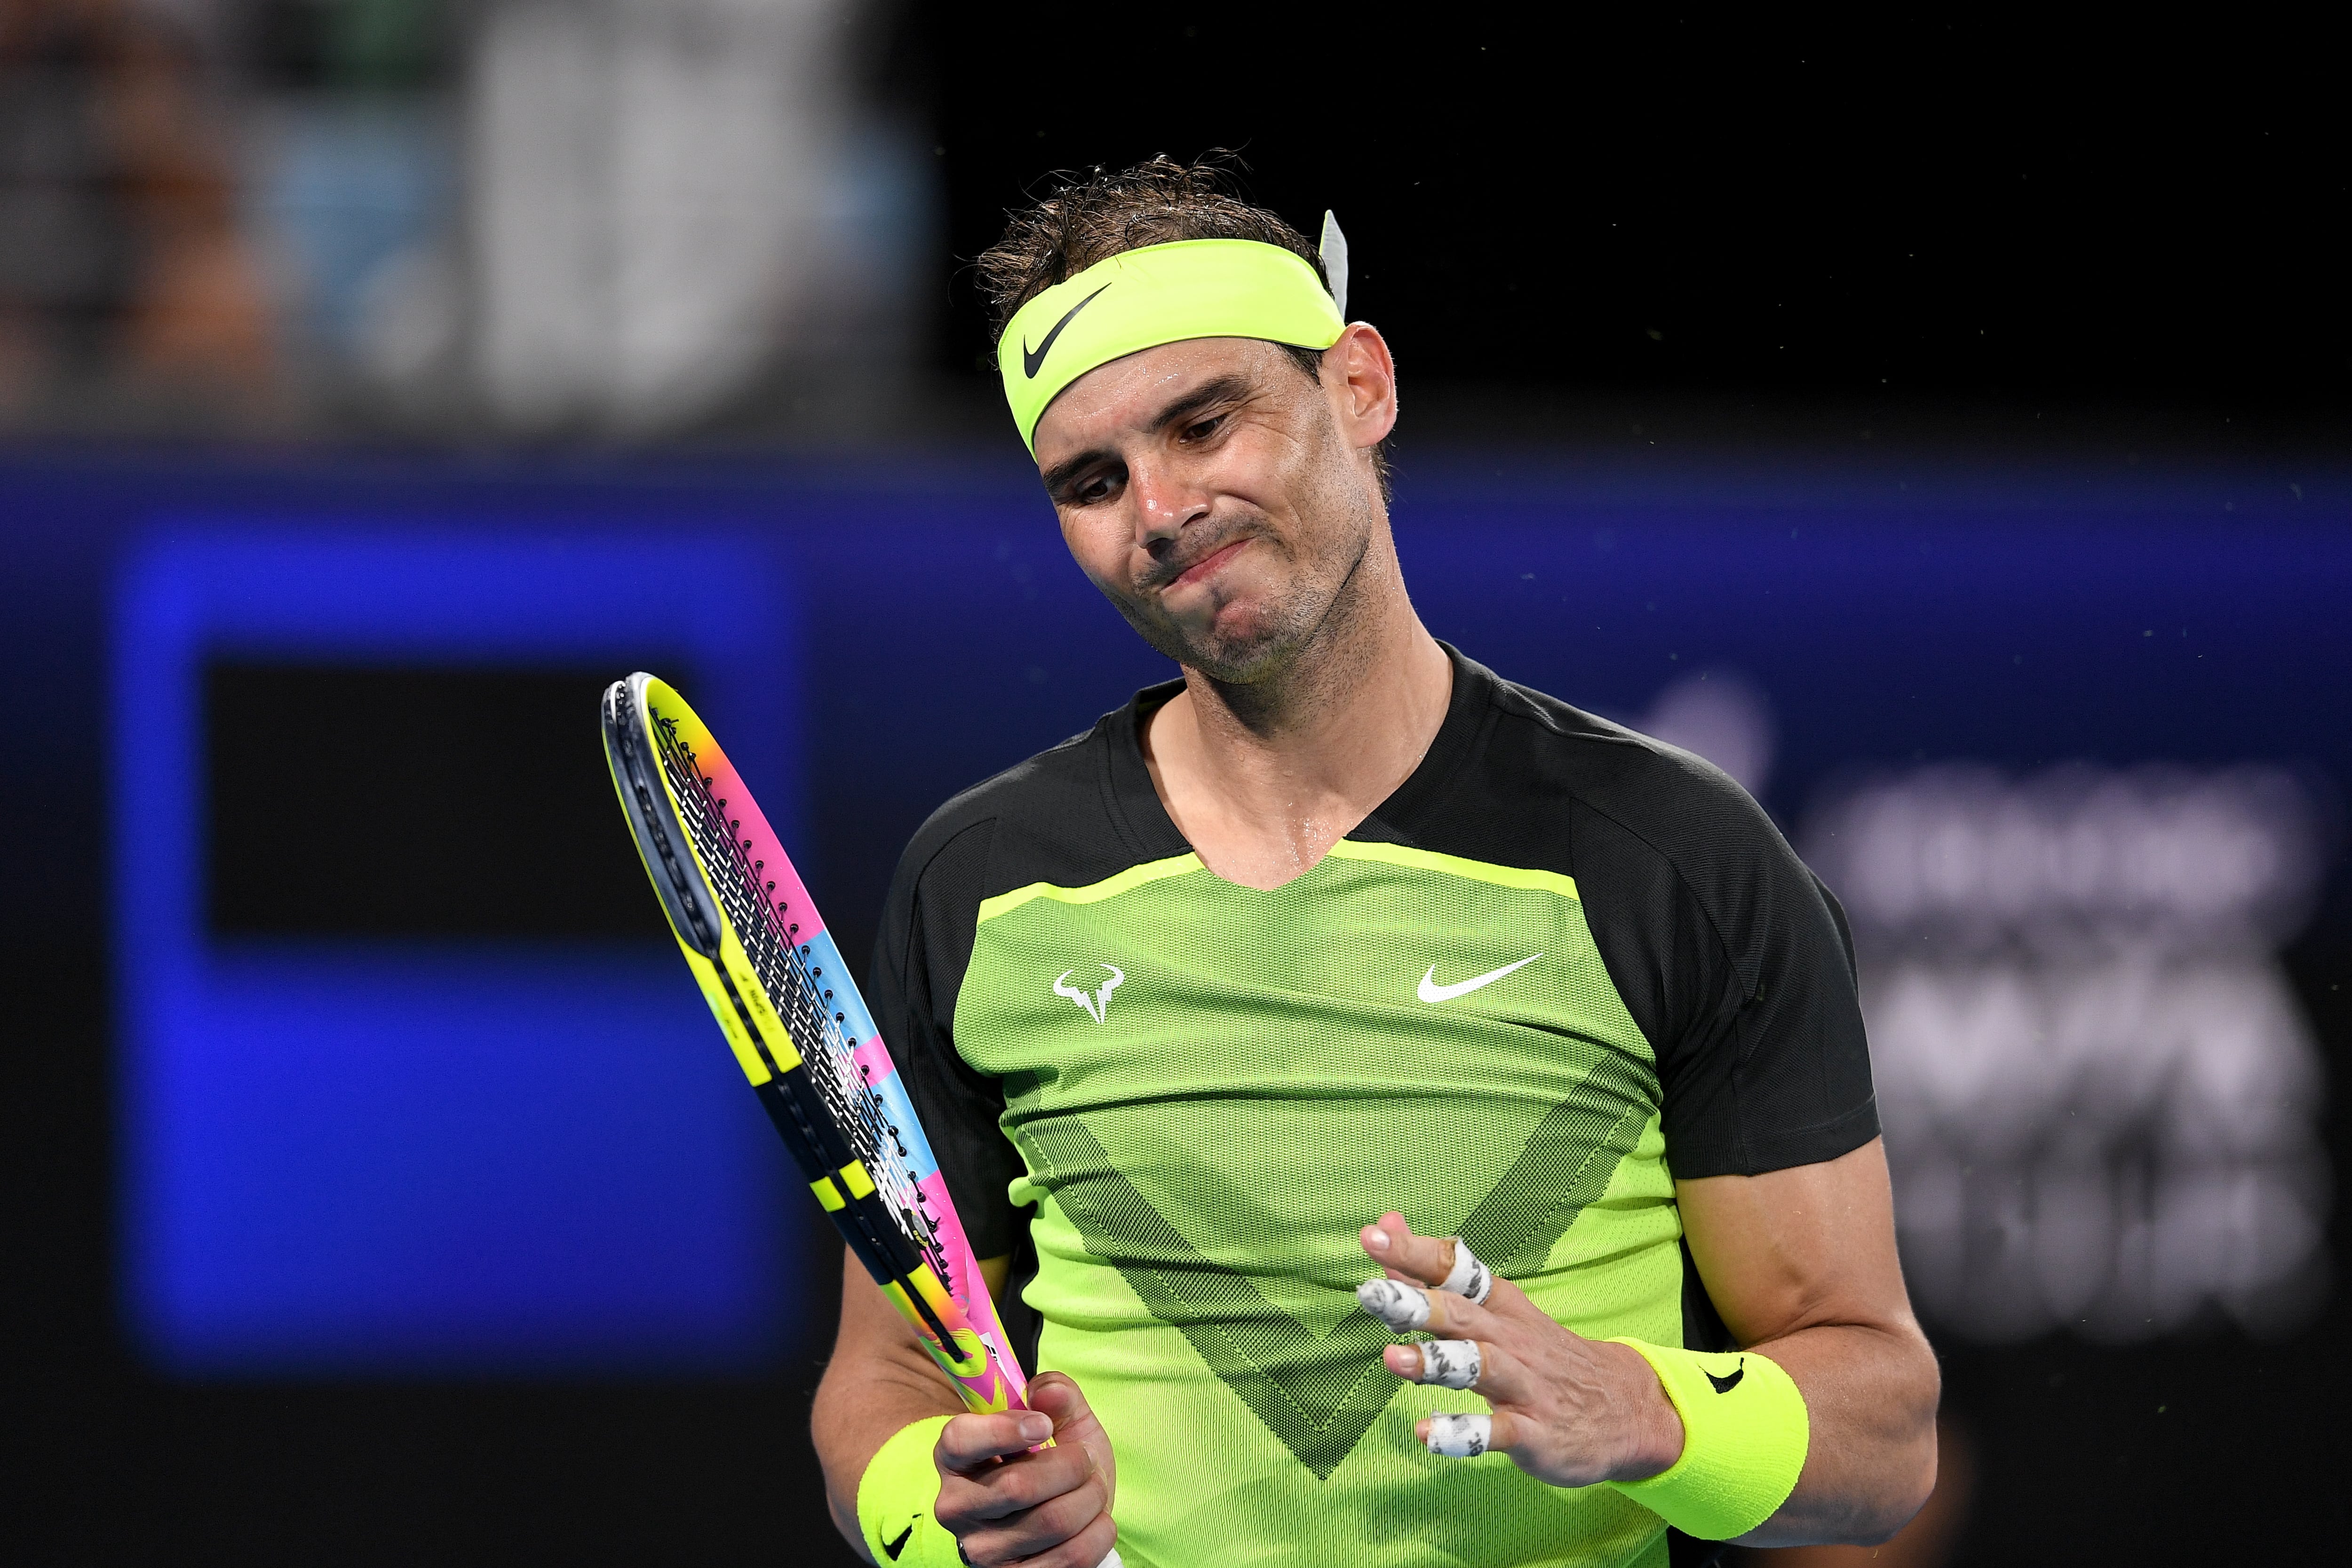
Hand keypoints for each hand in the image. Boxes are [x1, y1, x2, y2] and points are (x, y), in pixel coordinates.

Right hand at [933, 1372, 1118, 1567]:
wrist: (1066, 1522)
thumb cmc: (1054, 1465)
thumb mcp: (1059, 1422)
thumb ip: (1056, 1396)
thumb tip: (1048, 1393)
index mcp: (955, 1458)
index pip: (960, 1440)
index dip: (1004, 1430)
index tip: (1043, 1426)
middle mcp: (957, 1507)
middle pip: (1019, 1485)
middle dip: (1072, 1466)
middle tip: (1086, 1460)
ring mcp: (982, 1550)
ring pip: (1053, 1520)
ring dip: (1091, 1497)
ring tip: (1092, 1489)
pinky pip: (1072, 1555)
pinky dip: (1098, 1531)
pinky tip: (1094, 1520)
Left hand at [1359, 1212, 1684, 1487]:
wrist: (1626, 1410)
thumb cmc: (1542, 1354)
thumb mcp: (1495, 1309)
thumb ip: (1433, 1272)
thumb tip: (1385, 1224)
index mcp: (1499, 1306)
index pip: (1456, 1269)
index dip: (1415, 1253)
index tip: (1372, 1236)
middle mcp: (1510, 1339)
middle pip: (1462, 1314)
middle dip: (1415, 1303)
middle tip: (1370, 1293)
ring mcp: (1524, 1387)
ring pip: (1479, 1367)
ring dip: (1435, 1362)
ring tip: (1392, 1360)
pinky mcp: (1532, 1432)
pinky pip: (1495, 1432)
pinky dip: (1461, 1434)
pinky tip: (1426, 1435)